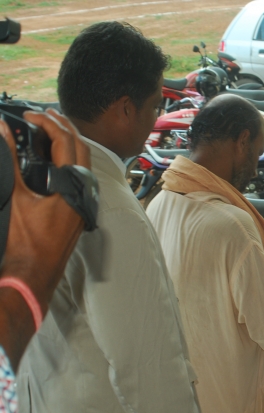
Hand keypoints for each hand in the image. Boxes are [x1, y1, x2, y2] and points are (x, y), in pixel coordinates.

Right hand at [0, 111, 87, 307]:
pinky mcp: (78, 213)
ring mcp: (83, 204)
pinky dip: (68, 163)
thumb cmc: (25, 242)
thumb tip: (2, 130)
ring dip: (68, 145)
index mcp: (73, 186)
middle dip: (64, 128)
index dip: (49, 123)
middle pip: (81, 149)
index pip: (66, 142)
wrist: (34, 275)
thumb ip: (11, 161)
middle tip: (45, 114)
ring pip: (82, 165)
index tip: (31, 115)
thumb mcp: (15, 196)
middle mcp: (84, 193)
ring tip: (49, 130)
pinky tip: (54, 161)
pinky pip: (78, 179)